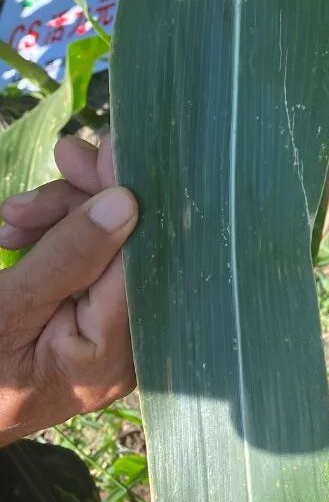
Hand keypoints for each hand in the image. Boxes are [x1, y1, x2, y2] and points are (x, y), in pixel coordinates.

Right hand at [0, 134, 138, 444]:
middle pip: (134, 245)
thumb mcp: (5, 312)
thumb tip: (127, 201)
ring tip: (12, 218)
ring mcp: (112, 333)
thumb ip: (65, 256)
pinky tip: (18, 232)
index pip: (141, 259)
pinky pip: (91, 261)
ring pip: (111, 243)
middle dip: (92, 198)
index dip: (130, 195)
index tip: (113, 145)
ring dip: (64, 213)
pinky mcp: (93, 318)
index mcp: (111, 355)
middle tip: (60, 156)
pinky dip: (57, 235)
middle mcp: (128, 347)